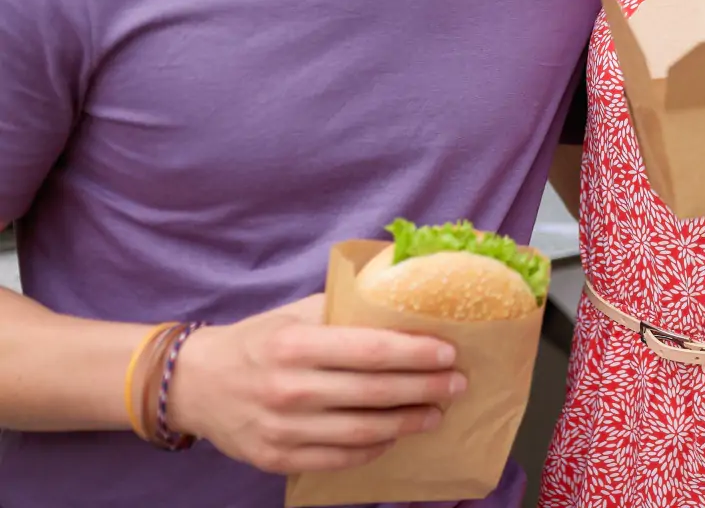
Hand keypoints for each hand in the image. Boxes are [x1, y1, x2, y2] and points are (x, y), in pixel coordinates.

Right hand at [166, 295, 465, 474]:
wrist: (195, 383)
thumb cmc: (260, 340)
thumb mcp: (298, 312)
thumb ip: (347, 308)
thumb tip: (407, 298)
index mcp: (295, 345)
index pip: (370, 351)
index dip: (415, 354)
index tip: (449, 353)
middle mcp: (288, 388)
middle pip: (374, 393)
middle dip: (425, 389)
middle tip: (458, 384)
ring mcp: (281, 429)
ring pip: (361, 432)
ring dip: (407, 423)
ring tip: (436, 413)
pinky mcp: (276, 458)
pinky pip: (338, 459)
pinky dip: (373, 449)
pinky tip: (395, 435)